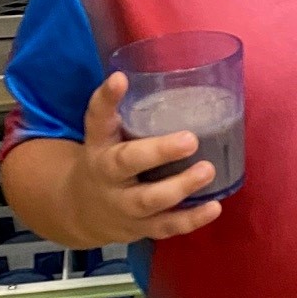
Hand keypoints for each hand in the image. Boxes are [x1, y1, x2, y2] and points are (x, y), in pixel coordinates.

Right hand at [60, 73, 222, 242]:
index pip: (97, 119)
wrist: (82, 210)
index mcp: (99, 145)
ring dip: (180, 187)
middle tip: (189, 139)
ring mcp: (124, 205)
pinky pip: (167, 226)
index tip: (120, 79)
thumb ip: (123, 107)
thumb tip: (148, 70)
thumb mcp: (105, 133)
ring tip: (207, 170)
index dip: (107, 98)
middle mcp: (108, 175)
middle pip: (126, 163)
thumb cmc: (106, 159)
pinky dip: (192, 220)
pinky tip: (214, 207)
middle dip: (158, 152)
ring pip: (149, 200)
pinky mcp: (142, 227)